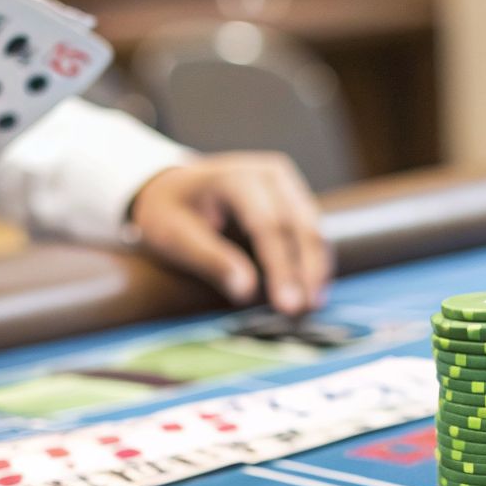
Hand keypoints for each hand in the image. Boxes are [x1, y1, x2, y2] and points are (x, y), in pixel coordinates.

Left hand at [130, 152, 329, 315]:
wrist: (172, 187)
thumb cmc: (168, 212)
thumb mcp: (174, 236)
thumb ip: (211, 260)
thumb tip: (247, 292)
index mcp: (235, 177)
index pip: (267, 225)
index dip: (281, 268)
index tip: (287, 306)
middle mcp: (268, 173)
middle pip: (299, 225)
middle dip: (306, 272)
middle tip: (304, 312)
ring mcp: (285, 182)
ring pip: (313, 227)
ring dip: (317, 268)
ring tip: (313, 305)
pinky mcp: (293, 197)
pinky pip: (310, 230)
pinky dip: (315, 260)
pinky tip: (314, 289)